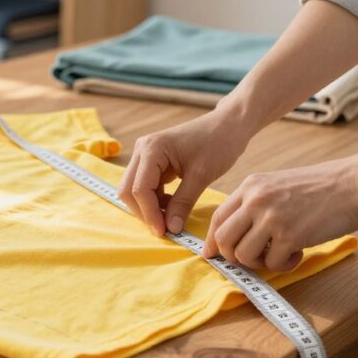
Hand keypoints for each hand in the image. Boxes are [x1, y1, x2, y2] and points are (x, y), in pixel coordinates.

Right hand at [118, 109, 253, 235]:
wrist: (228, 125)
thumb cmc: (218, 143)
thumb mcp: (202, 175)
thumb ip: (183, 203)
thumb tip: (171, 229)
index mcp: (151, 149)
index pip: (140, 189)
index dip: (149, 213)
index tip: (164, 232)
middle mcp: (142, 150)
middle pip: (128, 190)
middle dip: (144, 212)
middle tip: (165, 229)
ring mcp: (145, 155)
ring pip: (134, 190)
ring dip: (148, 207)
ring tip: (171, 218)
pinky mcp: (152, 162)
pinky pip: (145, 186)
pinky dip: (155, 200)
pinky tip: (172, 206)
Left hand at [203, 157, 357, 270]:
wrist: (357, 184)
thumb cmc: (323, 186)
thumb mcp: (279, 184)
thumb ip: (257, 204)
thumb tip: (238, 234)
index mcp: (251, 186)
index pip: (218, 218)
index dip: (213, 241)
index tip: (214, 254)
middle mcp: (256, 200)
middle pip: (224, 240)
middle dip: (233, 257)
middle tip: (253, 259)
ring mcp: (271, 218)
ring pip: (244, 256)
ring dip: (260, 263)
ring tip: (280, 254)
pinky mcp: (290, 236)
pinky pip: (273, 264)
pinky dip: (285, 265)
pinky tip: (299, 252)